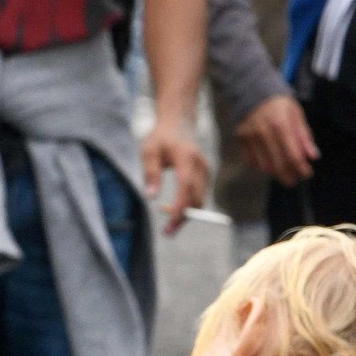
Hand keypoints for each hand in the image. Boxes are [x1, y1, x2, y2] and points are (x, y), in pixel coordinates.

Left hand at [140, 118, 208, 234]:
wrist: (179, 124)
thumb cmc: (160, 137)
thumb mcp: (149, 151)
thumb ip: (151, 173)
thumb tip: (151, 197)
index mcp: (186, 157)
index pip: (186, 187)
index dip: (180, 207)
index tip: (170, 223)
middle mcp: (200, 165)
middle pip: (196, 198)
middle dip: (184, 218)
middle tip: (167, 232)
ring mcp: (206, 170)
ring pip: (200, 200)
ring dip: (187, 214)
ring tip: (168, 223)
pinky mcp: (206, 175)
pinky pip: (200, 196)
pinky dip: (189, 206)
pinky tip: (174, 208)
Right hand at [236, 93, 318, 185]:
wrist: (250, 87)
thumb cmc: (278, 101)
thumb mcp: (296, 113)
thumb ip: (304, 135)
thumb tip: (313, 156)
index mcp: (281, 125)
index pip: (293, 156)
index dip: (302, 169)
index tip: (307, 174)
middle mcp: (264, 133)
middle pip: (278, 166)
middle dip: (289, 177)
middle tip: (295, 179)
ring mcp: (250, 137)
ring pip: (264, 167)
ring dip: (276, 173)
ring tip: (283, 171)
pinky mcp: (240, 139)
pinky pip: (251, 161)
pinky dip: (261, 166)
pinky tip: (268, 162)